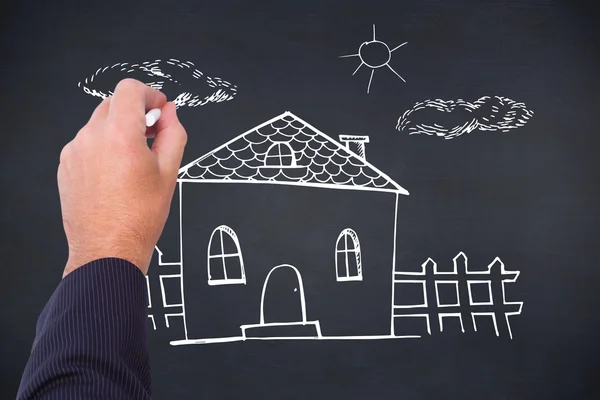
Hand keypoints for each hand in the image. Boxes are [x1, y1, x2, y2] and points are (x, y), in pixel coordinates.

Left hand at [58, 79, 186, 276]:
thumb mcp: (169, 171)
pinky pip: (86, 143)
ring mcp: (74, 151)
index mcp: (120, 135)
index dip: (150, 94)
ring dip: (118, 129)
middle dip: (135, 112)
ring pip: (98, 123)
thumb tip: (171, 113)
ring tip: (134, 158)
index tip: (159, 108)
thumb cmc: (139, 217)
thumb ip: (173, 133)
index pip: (129, 90)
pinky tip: (116, 172)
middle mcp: (92, 138)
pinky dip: (103, 146)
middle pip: (113, 103)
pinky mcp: (66, 165)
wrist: (108, 249)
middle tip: (153, 133)